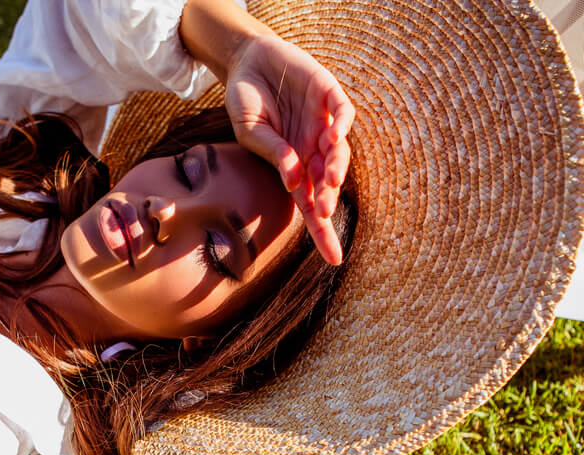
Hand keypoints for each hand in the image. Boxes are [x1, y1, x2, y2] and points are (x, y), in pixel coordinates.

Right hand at [224, 33, 354, 264]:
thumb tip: (293, 179)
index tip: (335, 260)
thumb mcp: (249, 131)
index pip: (311, 205)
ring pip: (338, 152)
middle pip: (328, 183)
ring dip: (336, 168)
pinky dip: (340, 126)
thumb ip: (272, 153)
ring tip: (328, 180)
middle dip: (327, 200)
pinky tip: (332, 137)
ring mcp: (322, 122)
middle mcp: (312, 148)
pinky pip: (342, 113)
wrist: (247, 60)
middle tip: (322, 213)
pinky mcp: (328, 94)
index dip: (323, 232)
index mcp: (293, 166)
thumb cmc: (245, 102)